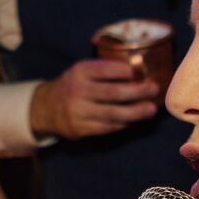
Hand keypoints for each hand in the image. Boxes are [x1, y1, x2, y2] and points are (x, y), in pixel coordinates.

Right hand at [29, 60, 160, 140]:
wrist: (45, 108)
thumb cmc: (73, 86)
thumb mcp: (82, 71)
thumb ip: (104, 70)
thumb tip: (139, 72)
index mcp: (80, 72)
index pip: (107, 69)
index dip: (126, 71)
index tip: (141, 72)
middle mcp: (77, 91)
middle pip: (114, 93)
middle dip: (138, 92)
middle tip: (154, 90)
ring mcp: (78, 112)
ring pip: (113, 114)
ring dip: (136, 112)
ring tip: (151, 110)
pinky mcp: (80, 129)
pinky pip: (107, 127)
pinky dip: (123, 123)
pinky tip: (134, 119)